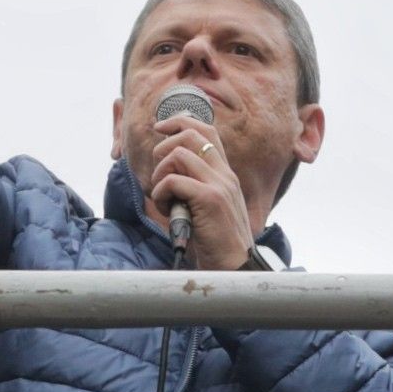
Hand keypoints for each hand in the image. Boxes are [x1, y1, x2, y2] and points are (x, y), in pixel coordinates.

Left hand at [147, 110, 253, 269]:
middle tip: (158, 174)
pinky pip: (173, 180)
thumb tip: (166, 174)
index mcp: (225, 175)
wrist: (234, 269)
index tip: (160, 128)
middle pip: (191, 134)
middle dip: (163, 146)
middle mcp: (225, 175)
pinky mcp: (209, 199)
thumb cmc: (215, 244)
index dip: (180, 122)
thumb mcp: (206, 208)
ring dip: (160, 175)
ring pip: (177, 154)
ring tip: (164, 198)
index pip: (207, 130)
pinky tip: (168, 210)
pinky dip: (162, 193)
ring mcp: (219, 185)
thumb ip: (195, 188)